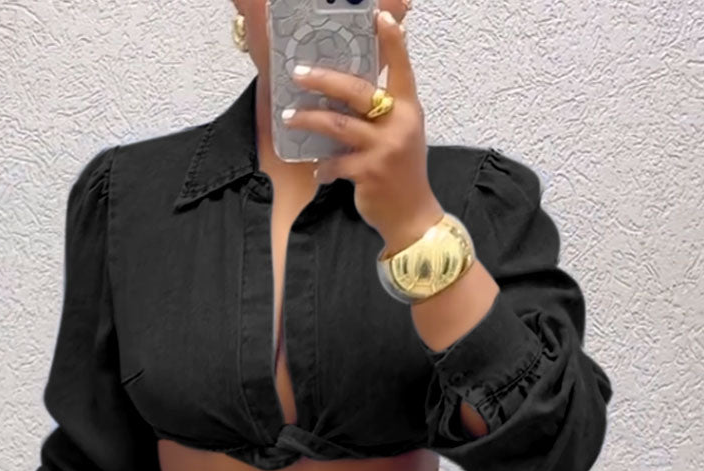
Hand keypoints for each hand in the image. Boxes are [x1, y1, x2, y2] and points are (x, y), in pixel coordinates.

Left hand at [283, 8, 443, 251]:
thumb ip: (384, 114)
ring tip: (290, 117)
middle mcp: (399, 125)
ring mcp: (384, 149)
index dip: (392, 42)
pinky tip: (318, 171)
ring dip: (310, 120)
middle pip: (357, 91)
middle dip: (324, 80)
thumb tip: (345, 94)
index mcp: (409, 110)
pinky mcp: (369, 173)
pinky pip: (335, 164)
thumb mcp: (402, 135)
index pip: (402, 68)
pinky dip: (322, 168)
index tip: (379, 16)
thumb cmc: (402, 174)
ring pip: (338, 125)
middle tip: (298, 73)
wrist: (412, 217)